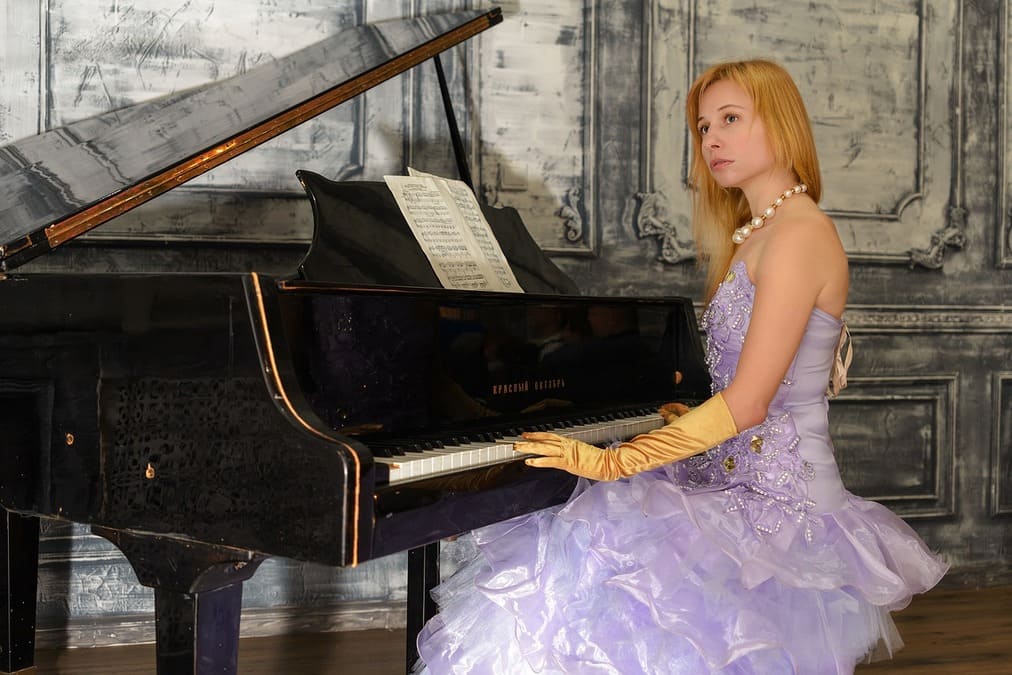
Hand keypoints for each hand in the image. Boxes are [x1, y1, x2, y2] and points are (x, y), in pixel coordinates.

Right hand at [514, 394, 738, 480]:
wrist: (723, 420)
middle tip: (522, 451)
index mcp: (639, 454)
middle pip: (582, 463)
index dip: (571, 458)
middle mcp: (633, 461)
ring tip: (525, 450)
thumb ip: (668, 417)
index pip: (597, 461)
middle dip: (550, 457)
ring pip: (581, 462)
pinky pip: (595, 460)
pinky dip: (569, 456)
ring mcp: (634, 460)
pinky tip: (549, 451)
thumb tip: (666, 411)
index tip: (548, 451)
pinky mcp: (637, 457)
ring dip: (550, 455)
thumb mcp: (677, 418)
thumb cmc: (704, 418)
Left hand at [514, 432, 620, 480]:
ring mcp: (567, 453)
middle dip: (529, 441)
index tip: (527, 435)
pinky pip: (550, 461)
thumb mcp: (584, 455)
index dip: (538, 435)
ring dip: (529, 448)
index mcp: (571, 443)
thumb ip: (574, 454)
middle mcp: (567, 445)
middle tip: (516, 441)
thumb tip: (567, 456)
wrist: (609, 463)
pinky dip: (539, 461)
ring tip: (518, 448)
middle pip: (544, 440)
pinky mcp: (568, 462)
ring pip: (544, 448)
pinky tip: (529, 461)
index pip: (550, 437)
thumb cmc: (600, 461)